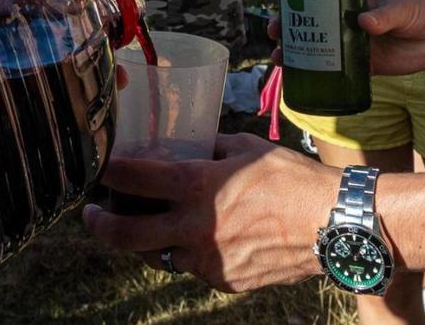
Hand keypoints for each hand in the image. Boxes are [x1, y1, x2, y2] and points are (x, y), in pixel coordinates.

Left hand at [83, 134, 334, 291]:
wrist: (333, 225)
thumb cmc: (293, 178)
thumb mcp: (247, 148)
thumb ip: (211, 148)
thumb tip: (190, 143)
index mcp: (197, 186)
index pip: (133, 178)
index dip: (108, 170)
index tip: (98, 167)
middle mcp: (194, 226)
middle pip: (124, 234)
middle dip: (99, 224)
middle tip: (91, 214)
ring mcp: (207, 259)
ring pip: (156, 256)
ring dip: (144, 242)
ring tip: (141, 226)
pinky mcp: (224, 280)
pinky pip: (192, 267)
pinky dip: (186, 252)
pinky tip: (195, 238)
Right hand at [267, 0, 424, 75]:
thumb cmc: (423, 10)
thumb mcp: (403, 8)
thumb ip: (384, 15)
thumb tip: (363, 22)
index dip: (296, 2)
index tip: (280, 7)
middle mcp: (347, 21)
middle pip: (310, 24)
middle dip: (288, 29)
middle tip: (274, 36)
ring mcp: (353, 43)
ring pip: (318, 48)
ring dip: (297, 53)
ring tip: (279, 59)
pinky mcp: (364, 65)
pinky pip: (336, 70)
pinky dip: (318, 74)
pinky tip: (300, 79)